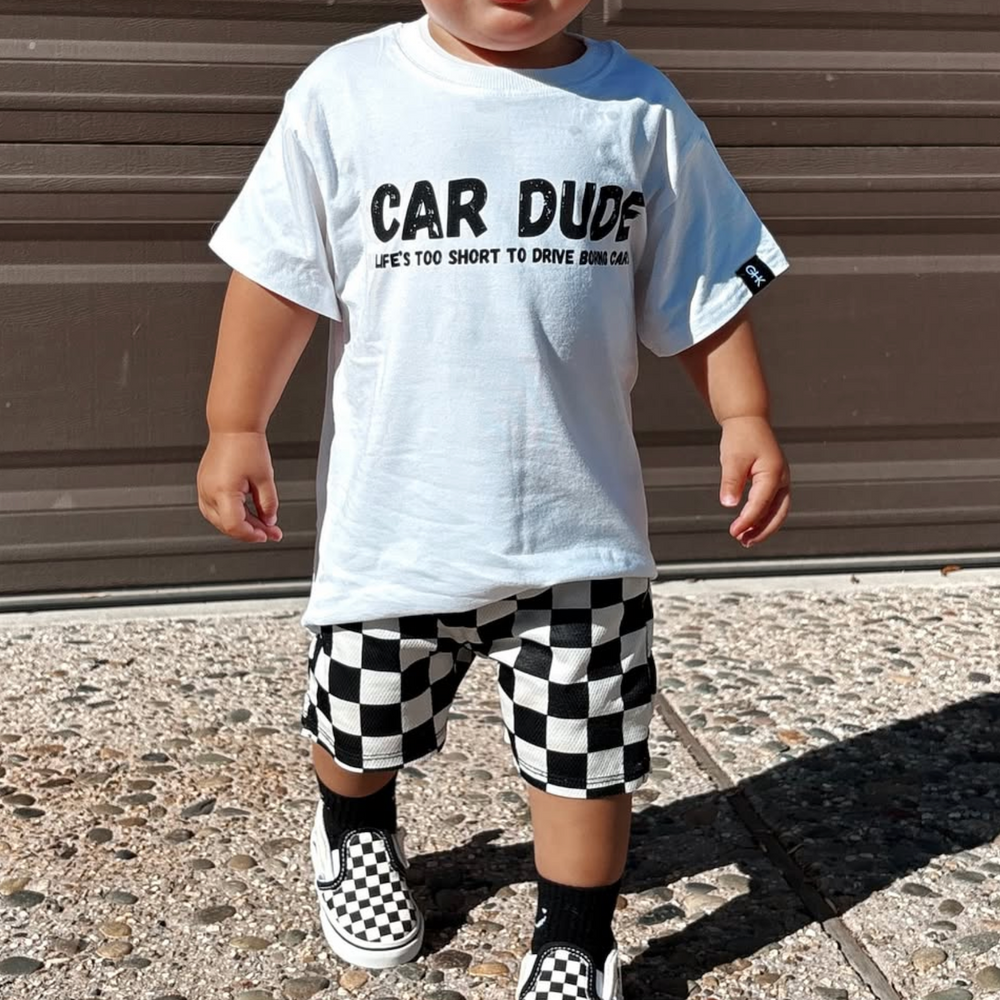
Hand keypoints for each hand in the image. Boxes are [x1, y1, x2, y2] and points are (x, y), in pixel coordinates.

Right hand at [197, 430, 282, 542]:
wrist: (233, 428)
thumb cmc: (247, 446)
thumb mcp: (265, 478)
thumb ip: (268, 504)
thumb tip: (269, 521)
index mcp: (223, 491)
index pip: (234, 526)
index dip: (252, 535)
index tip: (267, 535)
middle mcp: (208, 492)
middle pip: (227, 526)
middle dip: (250, 531)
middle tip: (270, 532)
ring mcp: (203, 489)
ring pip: (220, 519)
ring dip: (241, 524)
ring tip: (261, 524)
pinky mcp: (204, 485)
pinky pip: (215, 508)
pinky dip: (231, 514)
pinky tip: (247, 515)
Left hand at [718, 415, 790, 547]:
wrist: (748, 420)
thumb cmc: (741, 437)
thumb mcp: (732, 458)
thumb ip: (731, 482)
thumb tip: (728, 504)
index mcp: (773, 473)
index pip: (761, 503)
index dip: (748, 520)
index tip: (734, 531)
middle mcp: (782, 478)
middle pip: (777, 513)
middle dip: (762, 530)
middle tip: (744, 541)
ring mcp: (781, 480)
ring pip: (777, 511)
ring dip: (763, 527)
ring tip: (745, 539)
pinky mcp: (775, 481)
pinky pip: (773, 504)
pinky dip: (763, 517)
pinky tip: (749, 525)